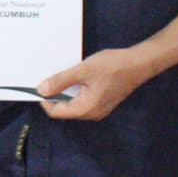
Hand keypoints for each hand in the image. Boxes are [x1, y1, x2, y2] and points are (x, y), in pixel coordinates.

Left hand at [38, 43, 157, 119]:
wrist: (140, 63)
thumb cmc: (114, 66)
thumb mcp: (83, 70)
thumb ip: (61, 81)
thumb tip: (42, 90)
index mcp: (86, 109)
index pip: (56, 112)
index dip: (44, 100)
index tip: (37, 86)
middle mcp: (91, 113)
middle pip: (64, 109)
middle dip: (54, 95)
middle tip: (48, 78)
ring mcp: (98, 108)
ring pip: (73, 103)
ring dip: (65, 91)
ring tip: (62, 74)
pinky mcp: (103, 101)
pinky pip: (82, 99)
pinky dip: (75, 89)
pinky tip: (76, 76)